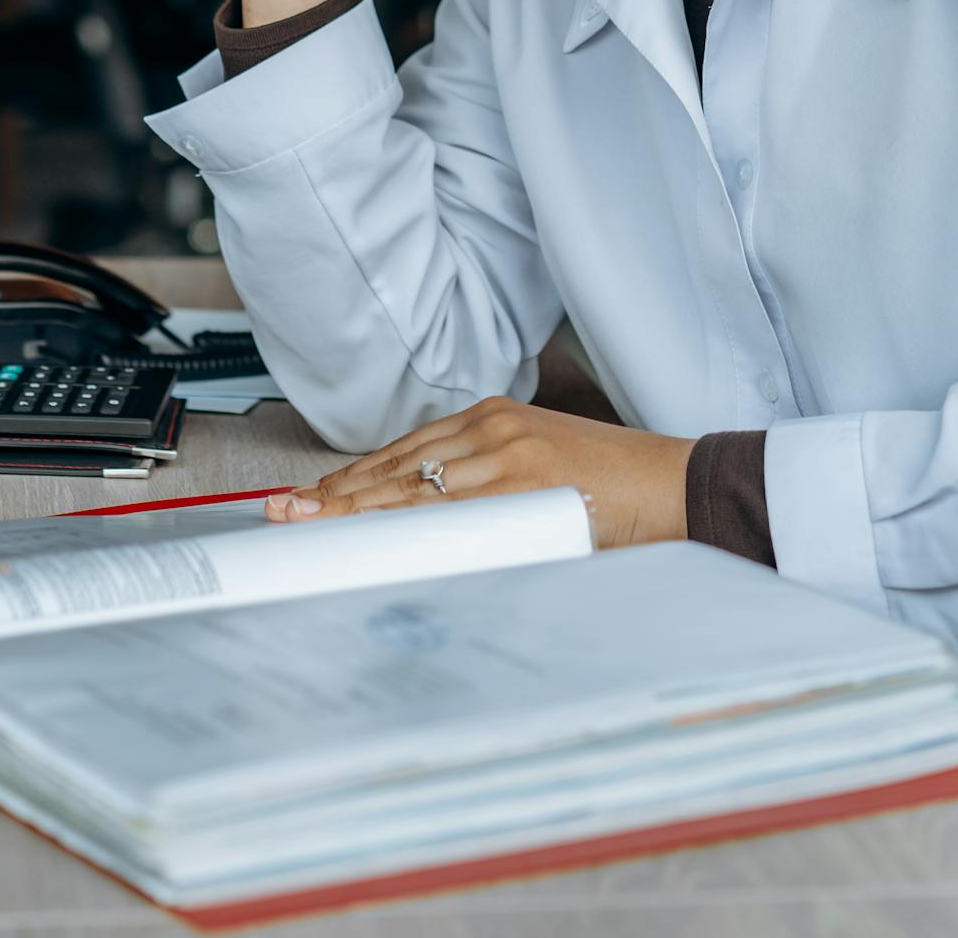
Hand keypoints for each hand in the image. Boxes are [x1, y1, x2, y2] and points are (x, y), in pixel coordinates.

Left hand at [264, 397, 695, 549]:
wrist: (674, 484)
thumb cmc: (608, 488)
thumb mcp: (537, 473)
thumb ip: (483, 487)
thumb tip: (422, 529)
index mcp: (491, 419)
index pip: (402, 452)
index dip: (350, 480)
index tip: (307, 500)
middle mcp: (491, 427)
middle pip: (395, 466)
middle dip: (335, 494)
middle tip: (283, 514)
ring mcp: (506, 451)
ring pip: (413, 487)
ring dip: (355, 510)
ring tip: (307, 526)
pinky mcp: (525, 478)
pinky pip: (452, 509)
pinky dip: (408, 523)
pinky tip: (372, 537)